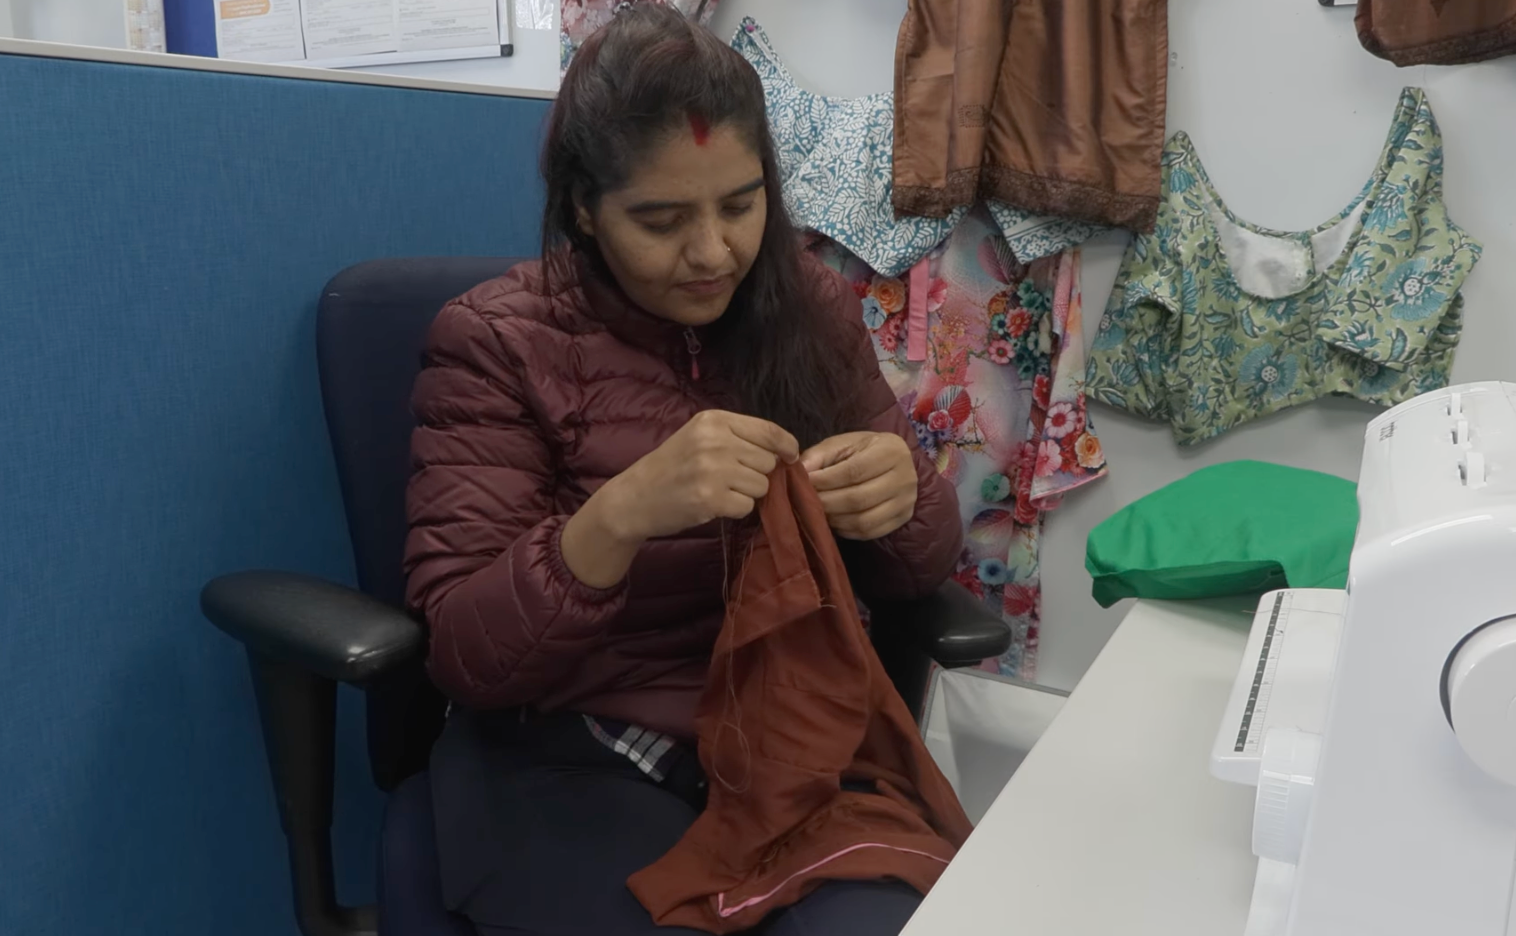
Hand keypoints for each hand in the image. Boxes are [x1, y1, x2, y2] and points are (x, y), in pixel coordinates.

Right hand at [598, 410, 799, 542]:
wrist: (635, 497)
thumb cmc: (672, 466)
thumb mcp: (700, 437)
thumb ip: (738, 437)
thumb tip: (785, 450)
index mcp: (714, 420)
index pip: (769, 430)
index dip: (786, 446)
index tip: (790, 456)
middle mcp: (715, 441)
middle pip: (768, 461)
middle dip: (755, 474)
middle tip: (728, 479)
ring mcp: (713, 470)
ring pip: (761, 486)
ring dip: (746, 494)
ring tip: (718, 491)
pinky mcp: (711, 498)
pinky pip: (747, 506)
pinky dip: (735, 510)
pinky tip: (713, 504)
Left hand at [800, 431, 917, 540]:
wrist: (896, 462)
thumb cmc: (865, 450)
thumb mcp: (844, 443)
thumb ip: (821, 455)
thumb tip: (800, 472)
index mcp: (891, 451)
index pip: (854, 471)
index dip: (826, 480)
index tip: (805, 482)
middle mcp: (905, 478)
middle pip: (858, 499)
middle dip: (827, 502)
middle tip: (806, 501)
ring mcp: (906, 502)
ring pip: (864, 520)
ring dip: (835, 519)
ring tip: (818, 511)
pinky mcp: (903, 519)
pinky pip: (870, 532)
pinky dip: (846, 530)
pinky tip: (834, 521)